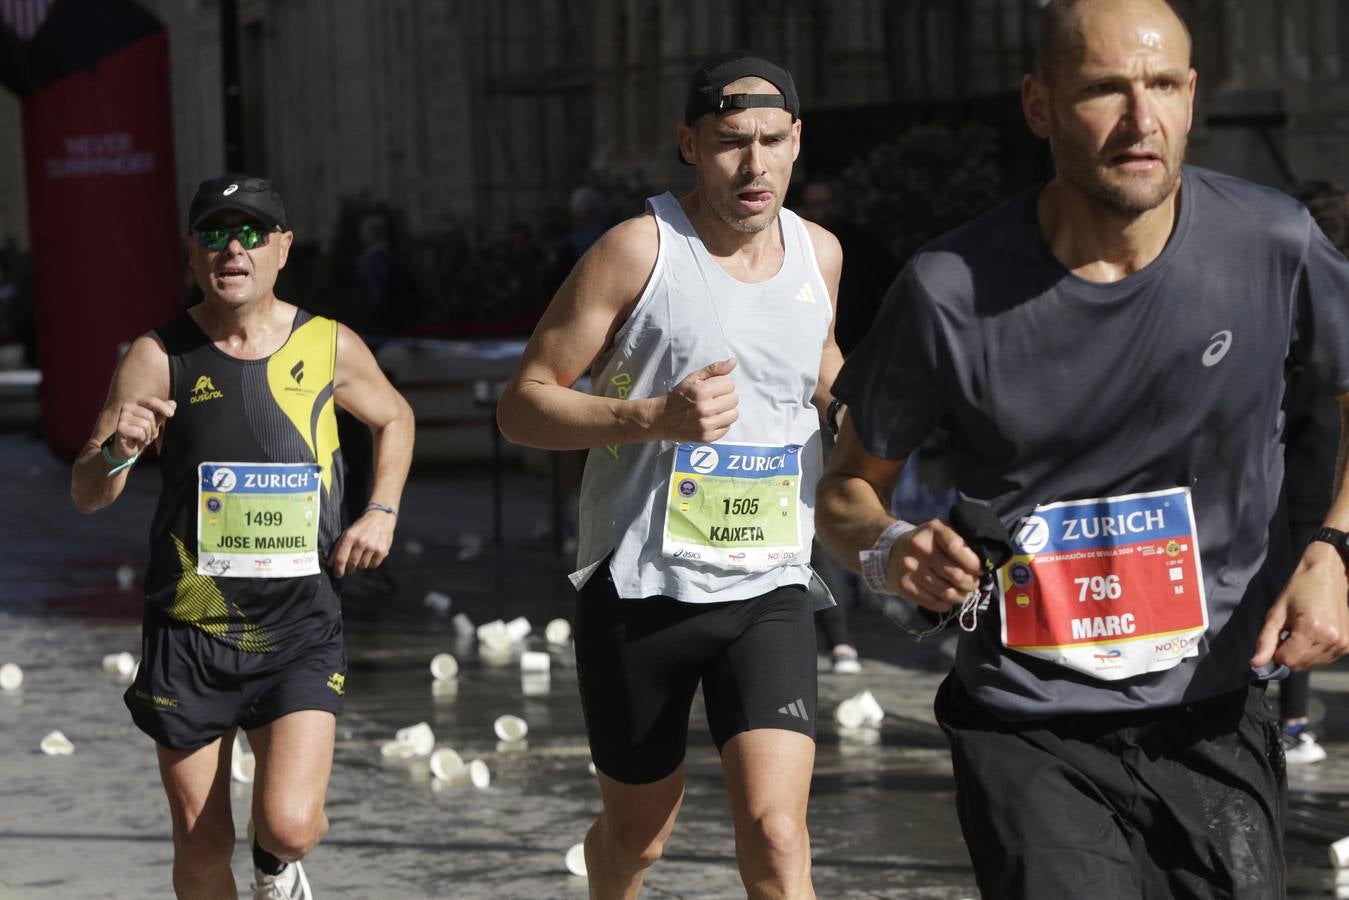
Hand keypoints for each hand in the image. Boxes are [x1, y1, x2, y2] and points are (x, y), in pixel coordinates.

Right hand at [111, 397, 175, 458]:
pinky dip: (142, 439)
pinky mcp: (120, 427)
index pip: (151, 401)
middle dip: (154, 428)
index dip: (162, 406)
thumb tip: (173, 404)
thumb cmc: (140, 433)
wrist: (127, 447)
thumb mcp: (154, 422)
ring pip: (146, 424)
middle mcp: (127, 407)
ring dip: (148, 435)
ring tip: (142, 437)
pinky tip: (136, 441)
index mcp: (135, 403)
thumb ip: (161, 413)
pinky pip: (140, 432)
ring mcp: (122, 417)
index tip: (171, 414)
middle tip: (149, 434)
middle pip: (150, 415)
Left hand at [329, 509, 395, 576]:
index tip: (338, 574)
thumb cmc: (362, 527)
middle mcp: (361, 542)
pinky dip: (371, 563)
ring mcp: (372, 547)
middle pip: (352, 564)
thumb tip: (330, 564)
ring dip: (361, 564)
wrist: (381, 517)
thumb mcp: (348, 533)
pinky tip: (371, 555)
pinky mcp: (382, 550)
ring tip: (362, 556)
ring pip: (362, 566)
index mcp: (349, 537)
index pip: (341, 559)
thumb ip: (338, 548)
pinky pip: (373, 565)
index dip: (338, 569)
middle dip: (350, 568)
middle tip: (351, 566)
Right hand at [658, 357, 737, 441]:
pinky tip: (710, 420)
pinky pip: (727, 428)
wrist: (662, 419)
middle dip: (725, 397)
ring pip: (733, 415)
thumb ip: (714, 369)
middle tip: (713, 399)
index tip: (713, 388)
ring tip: (713, 410)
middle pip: (734, 399)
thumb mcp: (693, 378)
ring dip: (726, 411)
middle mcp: (704, 409)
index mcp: (701, 391)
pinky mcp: (707, 437)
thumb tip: (733, 361)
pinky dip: (721, 424)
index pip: (730, 384)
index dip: (722, 384)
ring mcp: (706, 425)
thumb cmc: (679, 396)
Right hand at [886, 519, 982, 612]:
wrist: (891, 551)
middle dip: (971, 583)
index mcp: (933, 529)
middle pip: (955, 574)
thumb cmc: (926, 542)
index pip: (957, 548)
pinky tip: (947, 599)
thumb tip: (985, 562)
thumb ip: (961, 541)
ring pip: (946, 592)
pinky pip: (933, 603)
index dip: (974, 563)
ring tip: (963, 593)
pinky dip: (946, 604)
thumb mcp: (942, 531)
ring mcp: (910, 568)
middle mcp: (919, 547)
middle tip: (973, 584)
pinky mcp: (904, 585)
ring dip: (961, 596)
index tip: (980, 570)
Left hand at [1251, 544, 1348, 670]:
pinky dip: (1315, 652)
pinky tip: (1314, 634)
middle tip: (1290, 631)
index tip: (1278, 636)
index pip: (1287, 660)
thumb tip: (1255, 664)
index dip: (1277, 652)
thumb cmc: (1299, 589)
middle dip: (1289, 653)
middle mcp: (1331, 640)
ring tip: (1303, 631)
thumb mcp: (1276, 612)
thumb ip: (1265, 640)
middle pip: (1300, 665)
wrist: (1328, 575)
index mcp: (1312, 630)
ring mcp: (1344, 644)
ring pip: (1312, 664)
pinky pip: (1325, 659)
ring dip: (1302, 653)